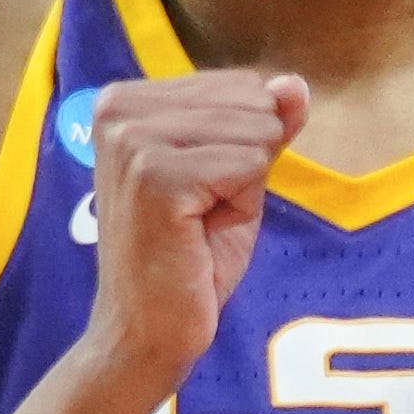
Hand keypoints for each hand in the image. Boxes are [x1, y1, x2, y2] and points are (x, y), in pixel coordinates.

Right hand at [82, 70, 308, 380]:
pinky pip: (248, 163)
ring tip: (198, 222)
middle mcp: (118, 107)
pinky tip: (197, 232)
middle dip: (246, 162)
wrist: (149, 330)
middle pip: (250, 99)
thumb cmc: (190, 255)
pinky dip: (241, 204)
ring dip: (243, 186)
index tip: (199, 191)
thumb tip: (295, 83)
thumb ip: (266, 123)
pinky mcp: (153, 175)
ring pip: (255, 129)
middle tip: (200, 213)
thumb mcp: (236, 174)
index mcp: (125, 98)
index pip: (238, 84)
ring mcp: (132, 139)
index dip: (242, 144)